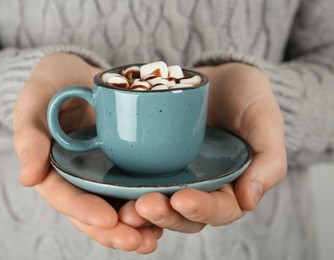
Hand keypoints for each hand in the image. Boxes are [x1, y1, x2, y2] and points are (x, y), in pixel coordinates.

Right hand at [13, 53, 161, 252]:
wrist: (78, 74)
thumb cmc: (51, 86)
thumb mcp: (34, 103)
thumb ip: (29, 137)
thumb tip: (28, 179)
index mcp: (53, 170)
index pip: (65, 197)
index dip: (84, 211)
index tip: (108, 219)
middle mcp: (79, 179)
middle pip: (93, 213)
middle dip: (114, 231)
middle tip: (138, 241)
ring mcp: (102, 174)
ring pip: (116, 208)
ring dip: (135, 227)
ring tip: (155, 237)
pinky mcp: (123, 165)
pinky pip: (134, 188)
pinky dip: (149, 204)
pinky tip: (168, 212)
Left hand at [121, 63, 286, 232]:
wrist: (219, 76)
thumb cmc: (247, 97)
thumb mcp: (264, 120)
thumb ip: (268, 159)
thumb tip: (248, 200)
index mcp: (231, 186)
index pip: (219, 209)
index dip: (202, 210)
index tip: (182, 199)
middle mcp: (201, 187)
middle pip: (183, 215)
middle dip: (164, 215)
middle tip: (142, 206)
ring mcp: (176, 176)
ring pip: (159, 203)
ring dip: (141, 211)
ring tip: (124, 208)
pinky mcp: (155, 161)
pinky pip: (140, 180)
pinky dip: (126, 190)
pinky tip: (110, 189)